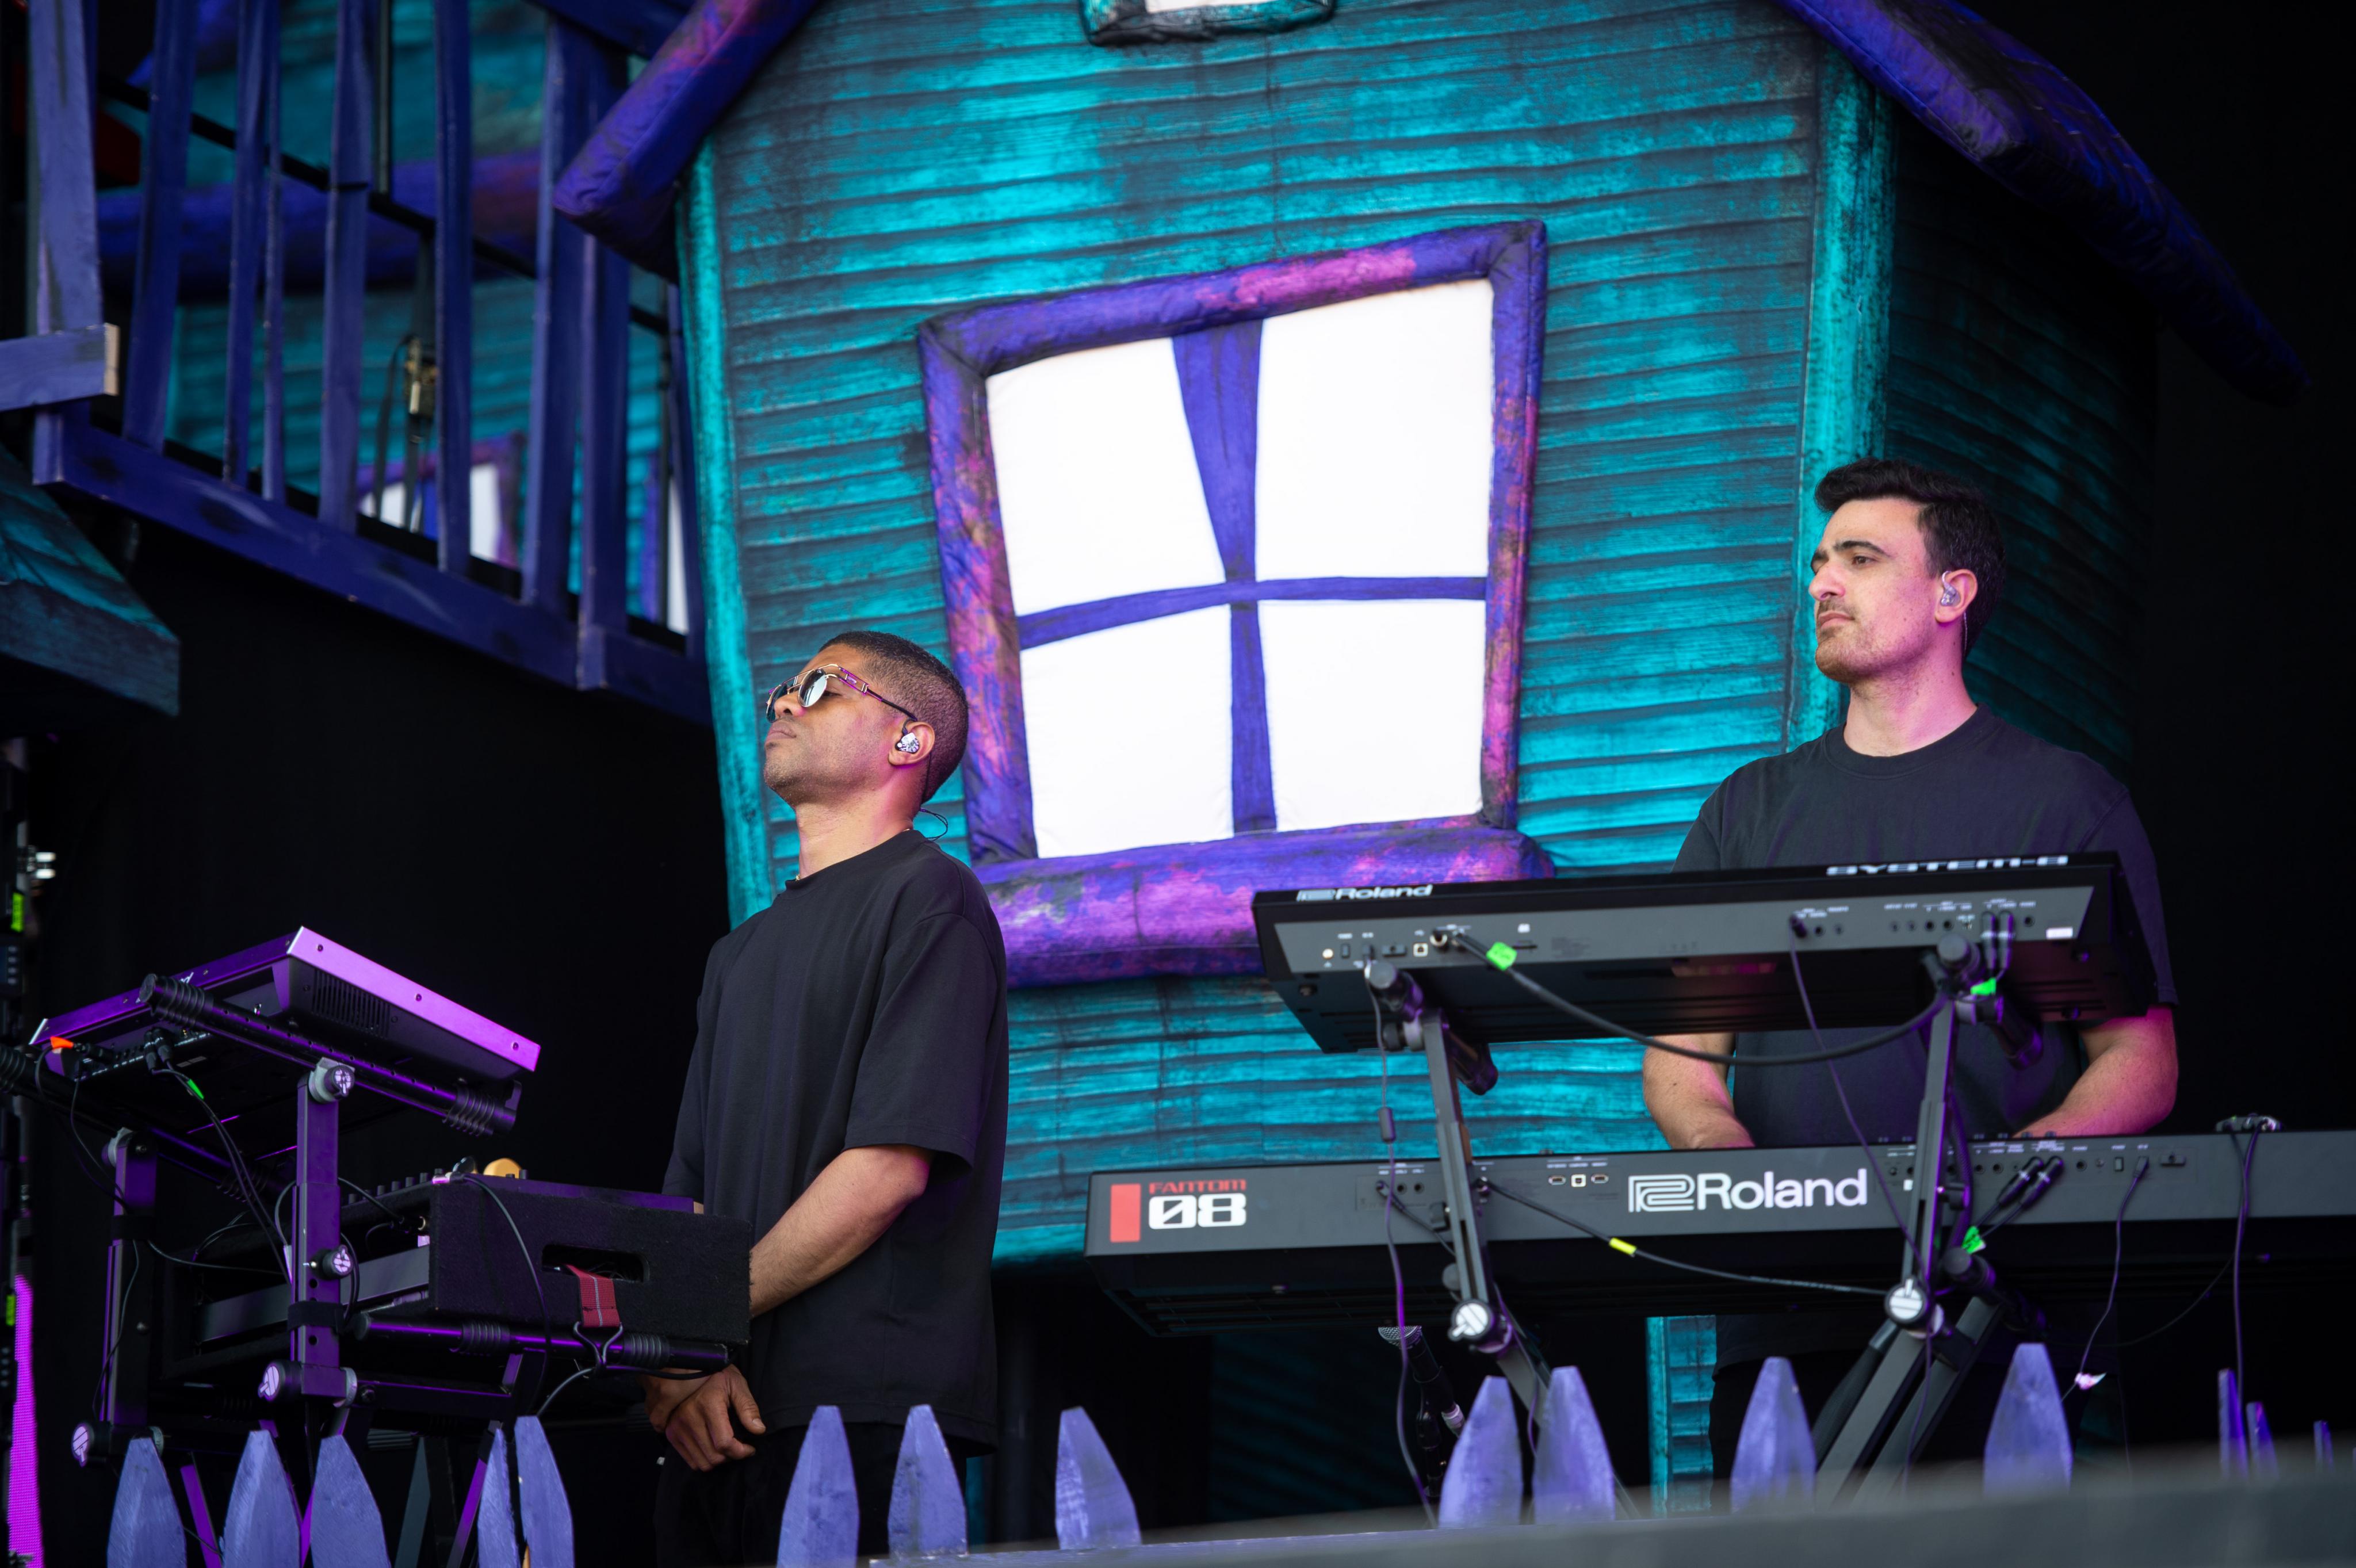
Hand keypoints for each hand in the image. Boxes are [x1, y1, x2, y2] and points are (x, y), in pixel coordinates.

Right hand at [648, 1366, 763, 1470]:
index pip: (724, 1443)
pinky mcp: (672, 1433)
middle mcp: (689, 1418)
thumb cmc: (718, 1377)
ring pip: (702, 1463)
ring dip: (718, 1460)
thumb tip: (758, 1430)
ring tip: (727, 1447)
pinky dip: (704, 1459)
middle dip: (732, 1457)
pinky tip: (713, 1447)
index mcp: (708, 1405)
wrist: (690, 1370)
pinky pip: (690, 1460)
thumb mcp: (737, 1385)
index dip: (741, 1452)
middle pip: (714, 1457)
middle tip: (740, 1447)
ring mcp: (677, 1427)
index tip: (750, 1448)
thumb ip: (748, 1407)